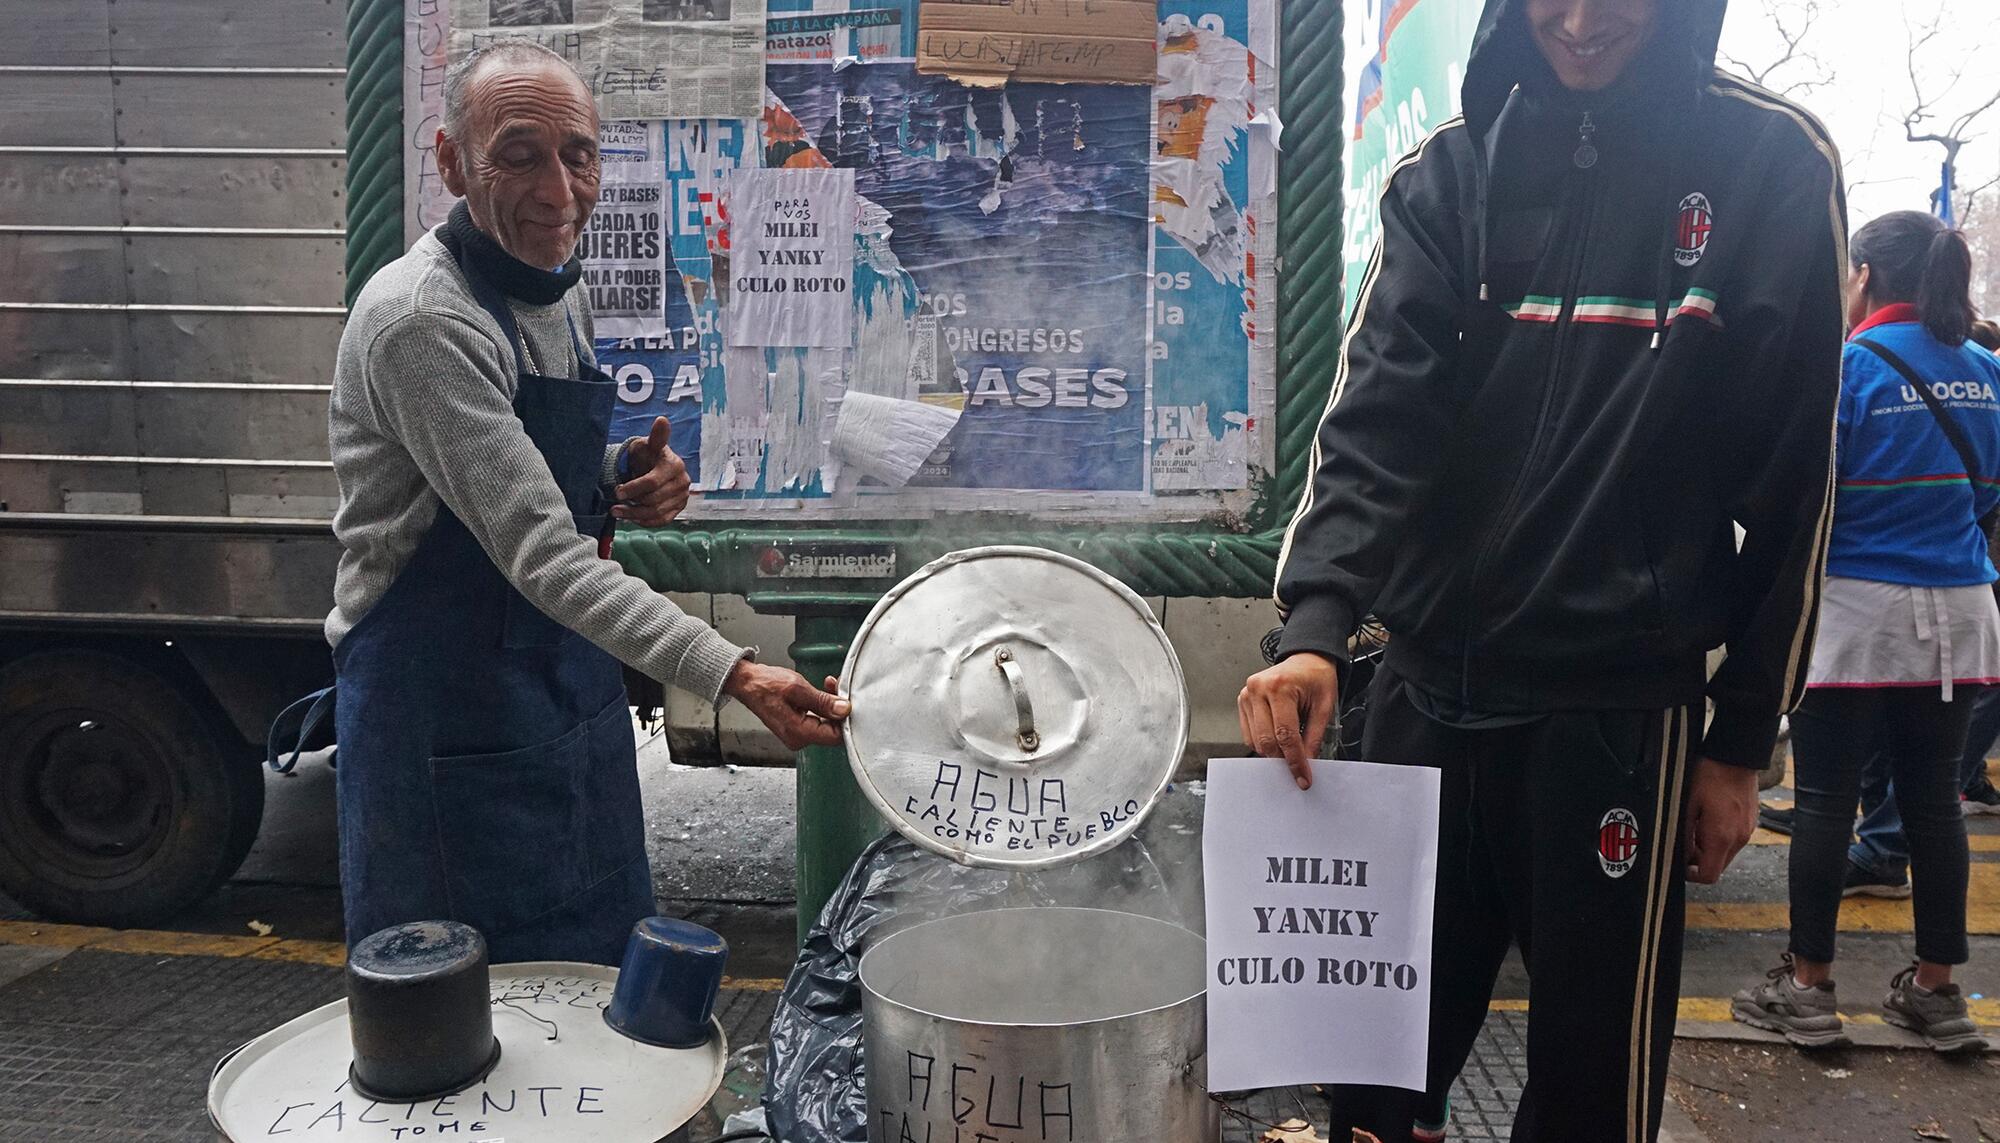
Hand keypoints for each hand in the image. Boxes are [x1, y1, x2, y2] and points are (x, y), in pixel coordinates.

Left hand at [614, 417, 691, 525]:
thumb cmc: (649, 455)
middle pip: (653, 500)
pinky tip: (632, 517)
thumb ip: (656, 435)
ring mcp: (682, 497)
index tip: (616, 491)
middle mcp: (682, 482)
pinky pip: (662, 520)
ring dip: (634, 515)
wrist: (656, 467)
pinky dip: (645, 521)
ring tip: (618, 512)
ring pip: (656, 513)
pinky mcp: (680, 508)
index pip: (651, 482)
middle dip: (631, 504)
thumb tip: (662, 419)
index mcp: (675, 465)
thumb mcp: (649, 445)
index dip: (633, 488)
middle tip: (614, 505)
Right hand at [724, 662, 848, 749]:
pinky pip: (818, 720)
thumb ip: (823, 701)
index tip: (848, 699)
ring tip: (829, 685)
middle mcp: (798, 739)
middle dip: (839, 708)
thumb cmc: (765, 685)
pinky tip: (821, 691)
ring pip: (827, 724)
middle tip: (838, 686)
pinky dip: (823, 706)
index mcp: (798, 733)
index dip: (846, 718)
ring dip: (832, 704)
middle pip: (832, 730)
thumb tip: (844, 710)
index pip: (836, 736)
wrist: (747, 683)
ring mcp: (797, 734)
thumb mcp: (798, 688)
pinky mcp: (797, 727)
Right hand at [1238, 653, 1339, 789]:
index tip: (1302, 777)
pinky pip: (1249, 734)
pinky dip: (1263, 742)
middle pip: (1267, 741)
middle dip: (1283, 759)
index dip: (1295, 761)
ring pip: (1256, 741)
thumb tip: (1306, 763)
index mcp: (1280, 687)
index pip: (1286, 735)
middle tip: (1297, 769)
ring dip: (1273, 751)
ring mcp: (1247, 694)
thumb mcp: (1325, 706)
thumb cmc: (1316, 678)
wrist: (1306, 659)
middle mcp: (1259, 689)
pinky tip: (1277, 734)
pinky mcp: (1242, 700)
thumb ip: (1315, 736)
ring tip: (1290, 743)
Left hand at [1682, 756, 1757, 883]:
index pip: (1709, 876)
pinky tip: (1708, 818)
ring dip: (1709, 848)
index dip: (1690, 875)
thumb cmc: (1710, 775)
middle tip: (1684, 841)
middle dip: (1699, 860)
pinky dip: (1720, 837)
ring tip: (1695, 826)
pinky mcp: (1751, 822)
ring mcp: (1747, 830)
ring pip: (1726, 853)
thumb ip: (1683, 833)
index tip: (1679, 864)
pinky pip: (1733, 839)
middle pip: (1718, 866)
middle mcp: (1738, 838)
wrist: (1736, 756)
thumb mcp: (1686, 804)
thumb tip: (1678, 853)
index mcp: (1721, 837)